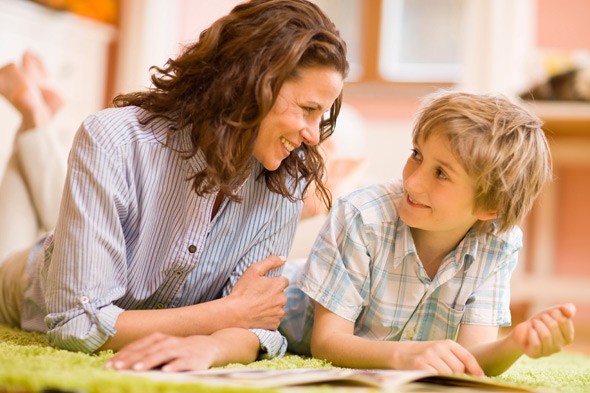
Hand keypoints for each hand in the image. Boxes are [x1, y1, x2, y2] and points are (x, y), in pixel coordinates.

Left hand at [104, 332, 218, 371]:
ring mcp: (180, 350)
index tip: (108, 366)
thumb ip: (144, 354)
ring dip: (149, 361)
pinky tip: (166, 371)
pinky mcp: (193, 359)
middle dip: (130, 359)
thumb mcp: (161, 348)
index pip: (137, 347)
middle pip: (146, 351)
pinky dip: (174, 366)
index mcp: (158, 339)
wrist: (208, 346)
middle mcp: (168, 342)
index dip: (122, 356)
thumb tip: (120, 364)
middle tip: (117, 368)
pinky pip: (182, 362)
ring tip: (137, 368)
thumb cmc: (178, 351)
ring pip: (162, 355)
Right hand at [228, 256, 288, 329]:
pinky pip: (274, 318)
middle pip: (281, 294)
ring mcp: (279, 313)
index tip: (264, 285)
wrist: (235, 313)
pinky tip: (258, 314)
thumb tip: (283, 258)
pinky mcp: (275, 324)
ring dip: (272, 305)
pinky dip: (269, 316)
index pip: (284, 281)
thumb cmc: (243, 291)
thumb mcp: (253, 270)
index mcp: (279, 285)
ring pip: (278, 306)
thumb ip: (270, 262)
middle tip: (258, 295)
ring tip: (257, 305)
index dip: (273, 282)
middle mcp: (282, 299)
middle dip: (273, 294)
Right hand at [392, 340, 483, 375]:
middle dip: (457, 376)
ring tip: (438, 376)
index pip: (467, 357)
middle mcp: (438, 347)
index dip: (476, 370)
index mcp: (446, 343)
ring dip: (445, 379)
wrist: (400, 353)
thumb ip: (456, 359)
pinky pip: (435, 377)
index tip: (481, 379)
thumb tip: (476, 375)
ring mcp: (428, 355)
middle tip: (450, 378)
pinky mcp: (419, 365)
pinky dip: (436, 380)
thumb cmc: (425, 355)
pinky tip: (431, 378)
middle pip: (458, 369)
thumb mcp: (441, 352)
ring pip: (448, 374)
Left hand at [510, 303, 575, 357]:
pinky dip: (531, 332)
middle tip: (539, 320)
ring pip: (545, 335)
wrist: (522, 331)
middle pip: (553, 326)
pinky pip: (536, 342)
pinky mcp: (536, 354)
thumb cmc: (540, 322)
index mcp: (568, 337)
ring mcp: (548, 352)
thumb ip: (567, 309)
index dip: (553, 313)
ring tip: (534, 324)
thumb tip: (569, 312)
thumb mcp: (554, 312)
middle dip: (543, 318)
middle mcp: (560, 346)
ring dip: (536, 324)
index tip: (548, 315)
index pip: (564, 320)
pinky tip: (530, 331)